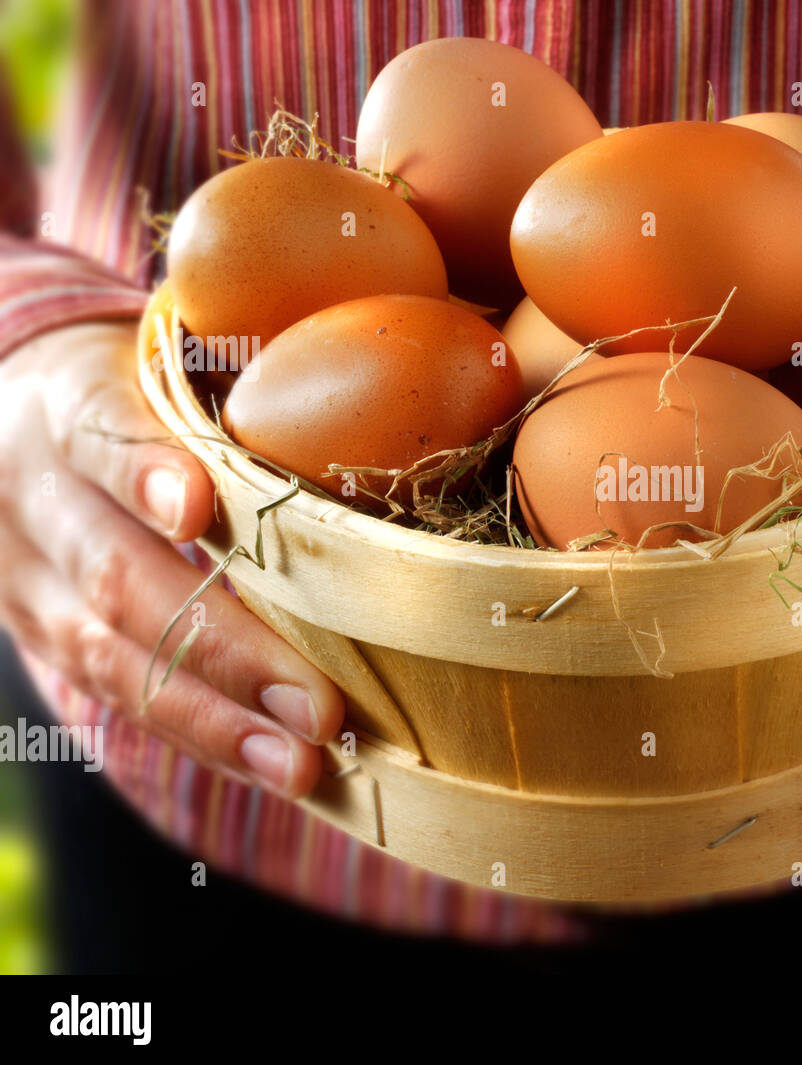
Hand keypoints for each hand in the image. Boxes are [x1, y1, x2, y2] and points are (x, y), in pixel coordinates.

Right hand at [0, 320, 344, 795]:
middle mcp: (37, 496)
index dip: (147, 473)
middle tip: (318, 705)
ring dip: (214, 720)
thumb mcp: (163, 360)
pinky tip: (268, 765)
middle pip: (121, 577)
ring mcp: (26, 576)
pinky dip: (196, 735)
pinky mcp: (39, 635)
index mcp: (71, 405)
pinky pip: (113, 696)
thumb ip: (235, 388)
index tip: (198, 510)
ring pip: (111, 658)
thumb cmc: (135, 386)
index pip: (103, 436)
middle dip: (227, 649)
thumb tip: (383, 410)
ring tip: (301, 764)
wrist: (9, 413)